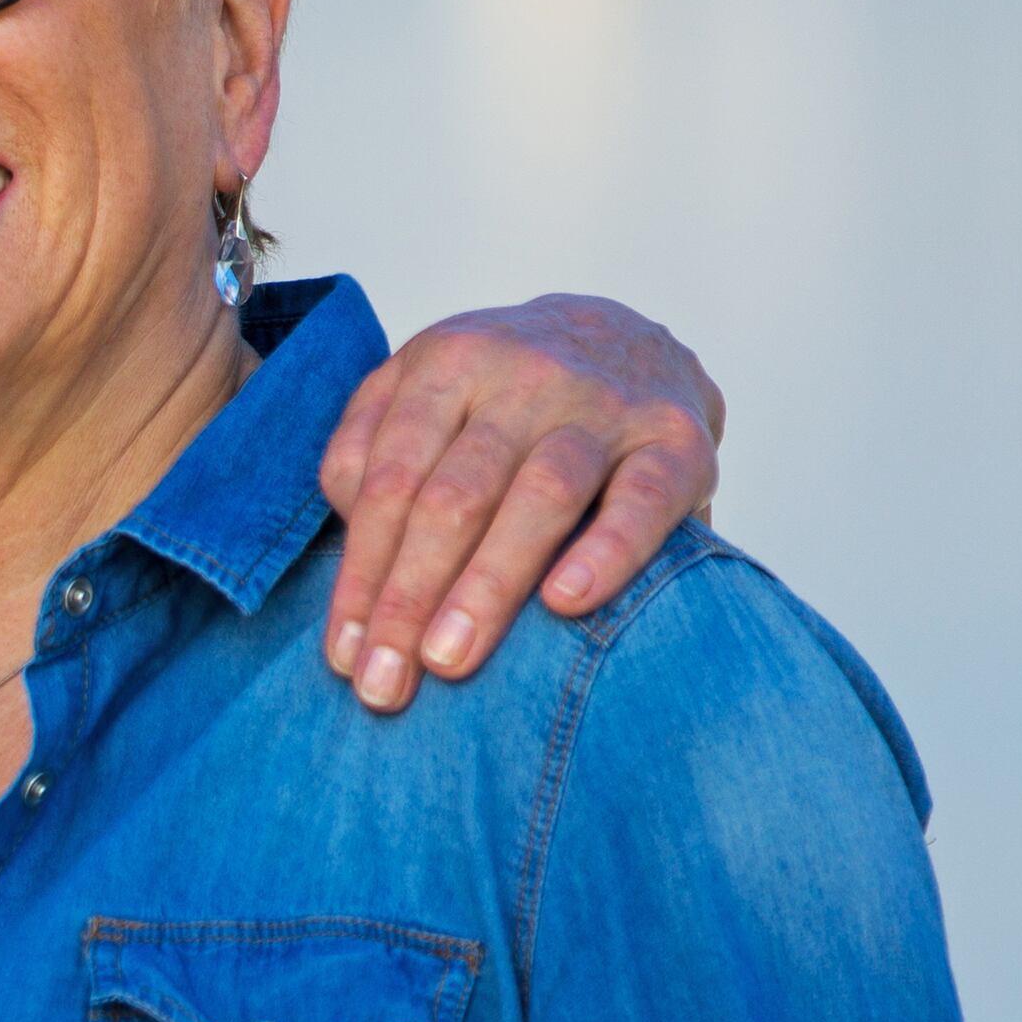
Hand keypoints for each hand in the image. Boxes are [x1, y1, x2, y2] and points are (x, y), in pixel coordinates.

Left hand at [317, 296, 722, 711]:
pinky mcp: (678, 437)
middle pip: (454, 495)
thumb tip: (347, 541)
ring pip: (541, 495)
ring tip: (450, 661)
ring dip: (488, 585)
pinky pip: (644, 497)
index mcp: (447, 365)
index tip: (343, 655)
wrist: (632, 337)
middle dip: (409, 597)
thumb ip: (365, 450)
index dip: (361, 573)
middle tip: (385, 683)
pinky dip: (607, 550)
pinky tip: (566, 602)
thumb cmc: (503, 393)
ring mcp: (604, 405)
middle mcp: (525, 376)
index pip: (389, 481)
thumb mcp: (421, 389)